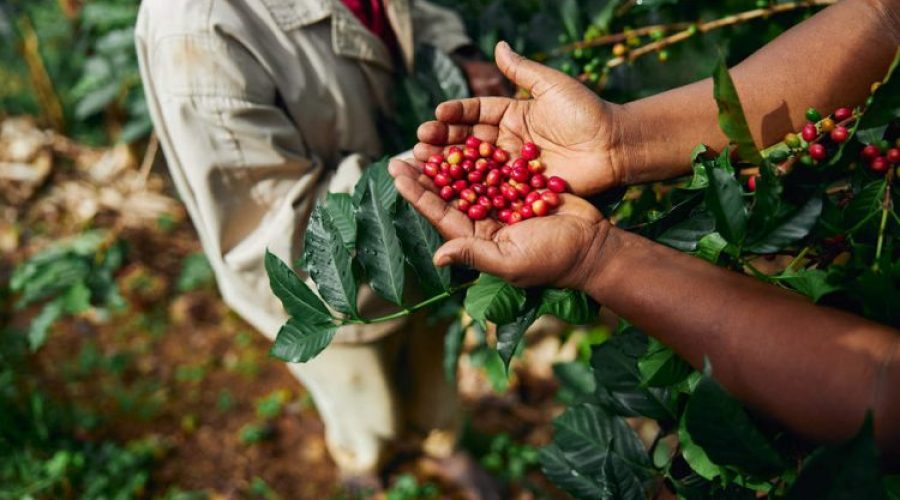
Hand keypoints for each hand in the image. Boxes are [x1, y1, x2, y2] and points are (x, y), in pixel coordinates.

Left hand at [389, 158, 610, 289]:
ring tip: (429, 138)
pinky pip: (494, 168)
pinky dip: (479, 154)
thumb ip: (474, 255)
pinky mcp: (520, 188)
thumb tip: (438, 257)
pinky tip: (464, 135)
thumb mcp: (511, 261)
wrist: (594, 245)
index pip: (439, 213)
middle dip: (426, 172)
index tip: (396, 171)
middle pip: (448, 193)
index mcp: (476, 238)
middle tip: (405, 149)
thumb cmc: (553, 259)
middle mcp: (484, 221)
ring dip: (449, 159)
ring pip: (468, 177)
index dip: (417, 193)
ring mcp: (502, 204)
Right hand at [416, 41, 625, 195]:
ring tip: (424, 163)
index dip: (456, 114)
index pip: (477, 112)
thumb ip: (523, 70)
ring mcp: (513, 167)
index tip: (436, 114)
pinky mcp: (521, 189)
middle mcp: (508, 140)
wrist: (615, 146)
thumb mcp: (553, 85)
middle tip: (419, 142)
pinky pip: (493, 188)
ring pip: (475, 165)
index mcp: (513, 114)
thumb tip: (498, 45)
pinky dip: (471, 189)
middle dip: (443, 141)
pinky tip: (449, 190)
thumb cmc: (587, 112)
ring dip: (449, 165)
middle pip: (469, 141)